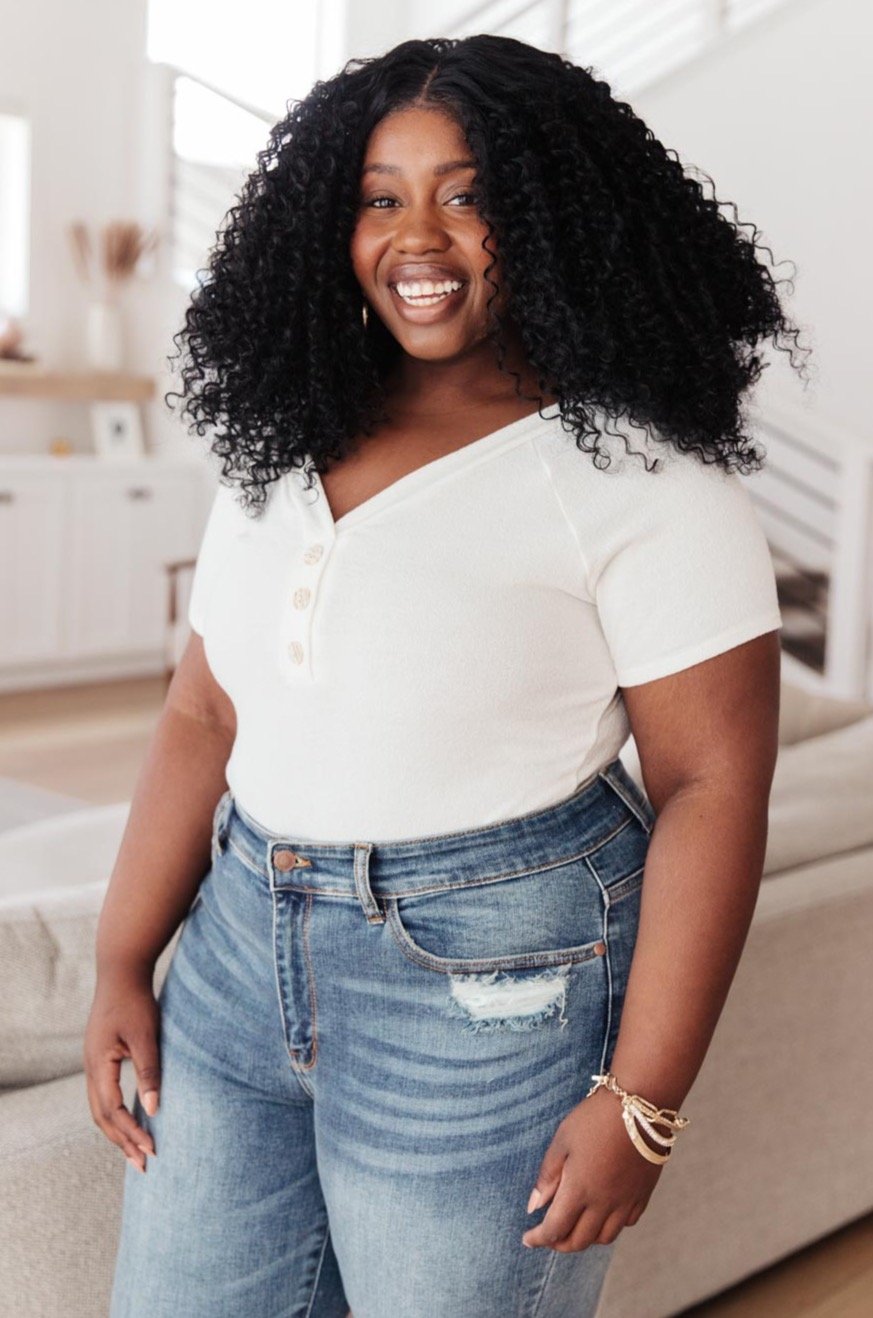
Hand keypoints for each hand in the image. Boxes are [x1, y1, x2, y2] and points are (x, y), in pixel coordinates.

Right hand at [83, 964, 160, 1173]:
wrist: (121, 971)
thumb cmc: (136, 1001)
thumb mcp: (146, 1036)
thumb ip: (149, 1072)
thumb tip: (153, 1110)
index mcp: (98, 1065)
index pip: (113, 1111)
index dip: (132, 1133)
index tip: (152, 1150)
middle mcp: (90, 1068)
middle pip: (101, 1118)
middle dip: (122, 1142)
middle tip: (143, 1165)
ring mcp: (92, 1063)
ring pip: (99, 1109)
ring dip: (117, 1132)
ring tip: (136, 1151)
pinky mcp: (99, 1058)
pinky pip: (103, 1096)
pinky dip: (114, 1114)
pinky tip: (130, 1119)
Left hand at [521, 1084, 666, 1251]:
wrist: (640, 1106)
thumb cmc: (595, 1118)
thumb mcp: (562, 1140)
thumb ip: (548, 1176)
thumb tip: (534, 1206)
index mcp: (580, 1190)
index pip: (555, 1228)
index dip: (539, 1238)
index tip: (527, 1239)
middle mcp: (604, 1203)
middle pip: (580, 1241)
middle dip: (560, 1243)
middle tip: (548, 1235)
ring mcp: (626, 1201)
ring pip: (604, 1238)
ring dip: (586, 1239)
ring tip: (574, 1226)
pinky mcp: (643, 1195)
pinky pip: (626, 1224)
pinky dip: (611, 1227)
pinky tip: (602, 1214)